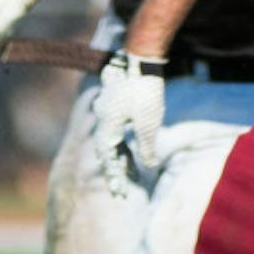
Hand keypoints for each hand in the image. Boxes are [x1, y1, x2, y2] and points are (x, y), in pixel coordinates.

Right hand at [93, 50, 166, 196]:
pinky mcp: (115, 104)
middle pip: (106, 151)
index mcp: (108, 128)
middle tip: (121, 191)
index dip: (114, 177)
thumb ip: (146, 147)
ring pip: (110, 140)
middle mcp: (104, 121)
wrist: (142, 60)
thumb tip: (149, 165)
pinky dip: (121, 143)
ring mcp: (108, 112)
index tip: (120, 193)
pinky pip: (115, 129)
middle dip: (115, 171)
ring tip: (129, 174)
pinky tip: (128, 150)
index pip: (108, 159)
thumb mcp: (149, 124)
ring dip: (118, 158)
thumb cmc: (145, 92)